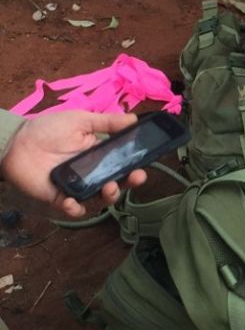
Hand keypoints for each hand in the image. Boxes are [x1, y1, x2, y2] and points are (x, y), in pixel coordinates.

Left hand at [0, 110, 147, 217]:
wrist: (16, 142)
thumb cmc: (48, 129)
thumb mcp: (80, 121)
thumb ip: (107, 122)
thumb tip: (134, 119)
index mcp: (99, 156)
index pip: (122, 166)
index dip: (134, 168)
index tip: (143, 167)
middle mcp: (92, 174)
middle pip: (116, 184)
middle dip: (129, 184)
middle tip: (135, 177)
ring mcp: (77, 187)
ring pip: (99, 199)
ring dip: (109, 197)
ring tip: (109, 188)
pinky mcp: (60, 198)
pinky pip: (73, 209)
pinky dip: (76, 209)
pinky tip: (74, 203)